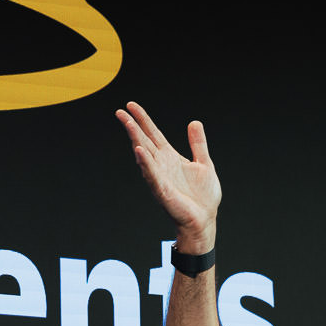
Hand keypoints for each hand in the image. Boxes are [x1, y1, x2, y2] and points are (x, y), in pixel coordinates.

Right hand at [117, 101, 220, 252]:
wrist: (204, 220)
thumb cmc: (203, 197)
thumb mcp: (204, 163)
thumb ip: (198, 144)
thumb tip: (194, 122)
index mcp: (170, 158)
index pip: (153, 134)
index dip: (143, 119)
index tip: (131, 106)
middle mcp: (161, 165)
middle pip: (144, 140)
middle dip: (133, 126)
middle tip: (120, 111)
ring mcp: (159, 177)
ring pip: (144, 154)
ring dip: (136, 139)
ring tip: (128, 124)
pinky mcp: (162, 190)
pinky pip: (152, 174)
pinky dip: (145, 163)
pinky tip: (139, 151)